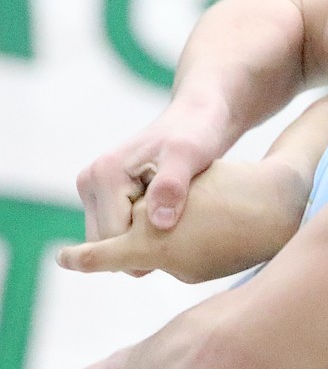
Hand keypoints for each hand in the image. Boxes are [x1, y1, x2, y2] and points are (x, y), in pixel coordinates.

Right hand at [75, 105, 228, 242]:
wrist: (196, 118)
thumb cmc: (195, 134)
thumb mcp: (189, 155)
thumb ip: (172, 186)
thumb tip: (158, 222)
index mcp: (104, 176)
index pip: (114, 239)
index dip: (148, 250)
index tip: (186, 241)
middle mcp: (91, 183)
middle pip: (108, 244)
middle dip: (143, 248)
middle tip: (185, 235)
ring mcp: (95, 191)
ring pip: (112, 242)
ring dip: (143, 243)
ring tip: (180, 227)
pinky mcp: (106, 197)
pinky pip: (119, 232)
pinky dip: (143, 235)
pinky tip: (173, 223)